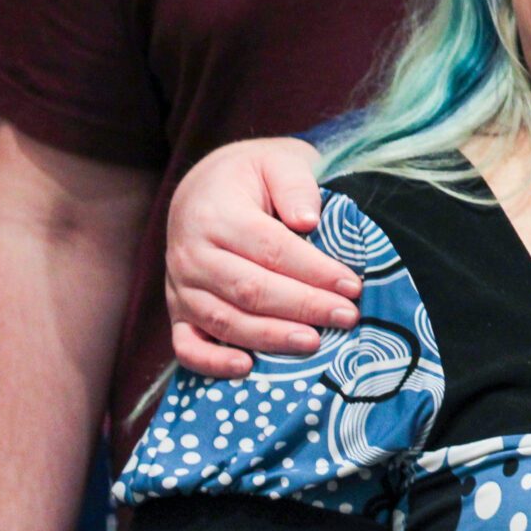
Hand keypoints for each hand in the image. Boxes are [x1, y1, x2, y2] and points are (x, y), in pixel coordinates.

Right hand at [162, 138, 356, 376]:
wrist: (204, 186)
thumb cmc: (253, 174)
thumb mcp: (279, 161)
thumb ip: (296, 186)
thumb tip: (309, 222)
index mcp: (217, 216)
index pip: (271, 250)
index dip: (314, 271)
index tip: (352, 285)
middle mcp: (192, 256)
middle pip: (250, 289)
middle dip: (303, 306)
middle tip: (347, 317)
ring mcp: (180, 288)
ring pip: (224, 321)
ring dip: (270, 337)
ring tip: (314, 344)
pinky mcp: (178, 311)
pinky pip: (186, 346)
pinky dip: (211, 363)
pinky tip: (247, 369)